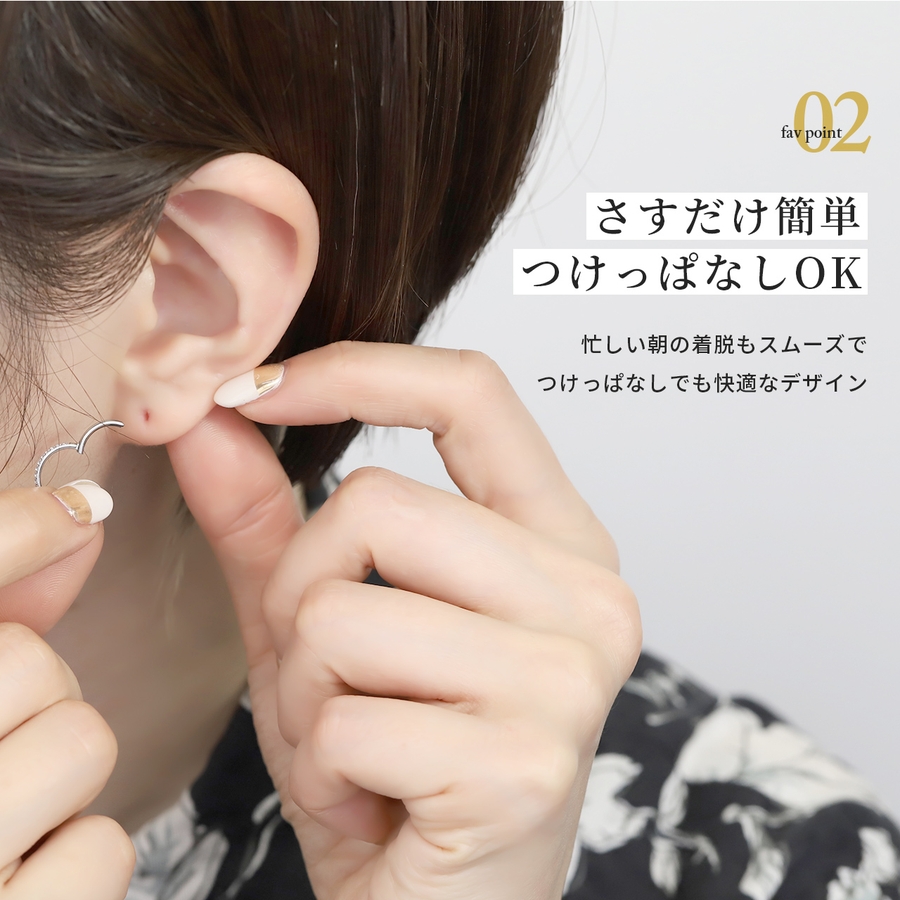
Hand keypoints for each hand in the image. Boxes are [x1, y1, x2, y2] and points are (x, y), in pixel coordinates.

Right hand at [0, 484, 133, 898]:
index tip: (72, 515)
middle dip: (29, 687)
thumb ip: (1, 596)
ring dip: (56, 772)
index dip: (25, 530)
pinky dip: (75, 858)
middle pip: (32, 665)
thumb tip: (81, 519)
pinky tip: (17, 878)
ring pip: (81, 744)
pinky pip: (102, 847)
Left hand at [169, 342, 639, 899]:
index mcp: (558, 540)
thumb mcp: (327, 628)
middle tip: (329, 672)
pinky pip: (345, 720)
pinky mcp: (524, 764)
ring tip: (357, 741)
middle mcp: (587, 595)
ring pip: (342, 613)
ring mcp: (567, 679)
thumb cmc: (397, 760)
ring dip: (307, 689)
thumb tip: (208, 420)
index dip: (358, 371)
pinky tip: (373, 799)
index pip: (473, 394)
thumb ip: (269, 520)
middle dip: (300, 591)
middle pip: (375, 505)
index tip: (258, 389)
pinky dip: (320, 766)